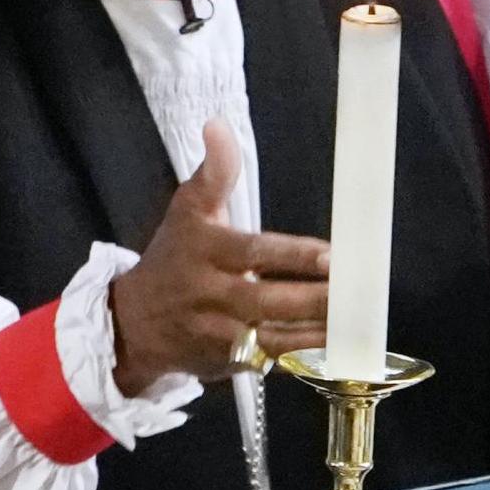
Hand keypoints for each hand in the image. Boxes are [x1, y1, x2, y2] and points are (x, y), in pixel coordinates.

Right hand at [109, 119, 329, 392]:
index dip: (294, 256)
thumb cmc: (172, 259)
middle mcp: (211, 295)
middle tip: (356, 292)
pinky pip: (273, 362)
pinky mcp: (230, 364)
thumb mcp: (187, 211)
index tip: (331, 255)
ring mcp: (220, 335)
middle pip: (268, 300)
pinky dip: (304, 356)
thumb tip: (218, 125)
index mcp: (205, 252)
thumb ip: (214, 173)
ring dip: (318, 332)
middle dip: (314, 299)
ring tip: (357, 320)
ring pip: (275, 338)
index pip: (254, 253)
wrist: (132, 324)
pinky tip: (337, 347)